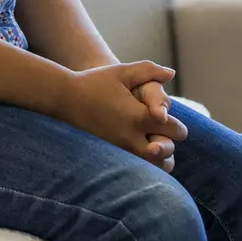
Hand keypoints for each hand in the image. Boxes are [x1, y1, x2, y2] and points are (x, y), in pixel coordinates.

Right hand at [56, 62, 187, 168]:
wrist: (64, 99)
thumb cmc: (95, 82)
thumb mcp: (122, 72)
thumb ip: (149, 71)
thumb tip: (172, 73)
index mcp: (138, 117)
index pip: (175, 131)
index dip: (176, 126)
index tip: (166, 119)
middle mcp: (131, 138)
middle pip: (167, 153)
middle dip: (170, 144)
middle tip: (161, 133)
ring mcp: (120, 151)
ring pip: (153, 168)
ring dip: (159, 158)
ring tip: (153, 144)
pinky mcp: (110, 157)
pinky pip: (137, 170)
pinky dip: (144, 164)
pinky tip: (139, 149)